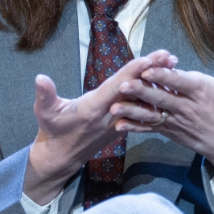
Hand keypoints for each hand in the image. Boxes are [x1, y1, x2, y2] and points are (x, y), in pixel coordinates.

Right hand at [24, 51, 175, 204]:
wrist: (62, 156)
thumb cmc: (53, 130)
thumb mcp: (45, 112)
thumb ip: (45, 95)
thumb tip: (40, 78)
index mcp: (94, 108)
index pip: (118, 86)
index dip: (134, 72)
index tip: (150, 58)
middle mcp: (111, 115)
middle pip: (136, 90)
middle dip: (154, 73)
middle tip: (171, 57)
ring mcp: (118, 121)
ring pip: (141, 99)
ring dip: (157, 82)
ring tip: (173, 66)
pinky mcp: (122, 124)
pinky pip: (140, 108)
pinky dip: (152, 95)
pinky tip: (164, 84)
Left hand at [114, 37, 213, 198]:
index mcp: (202, 92)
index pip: (179, 82)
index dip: (163, 76)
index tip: (148, 69)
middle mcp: (187, 108)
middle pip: (161, 98)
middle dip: (141, 91)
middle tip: (123, 84)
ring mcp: (177, 122)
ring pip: (152, 114)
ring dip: (133, 110)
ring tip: (115, 106)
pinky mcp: (171, 132)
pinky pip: (151, 128)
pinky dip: (135, 127)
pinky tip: (119, 124)